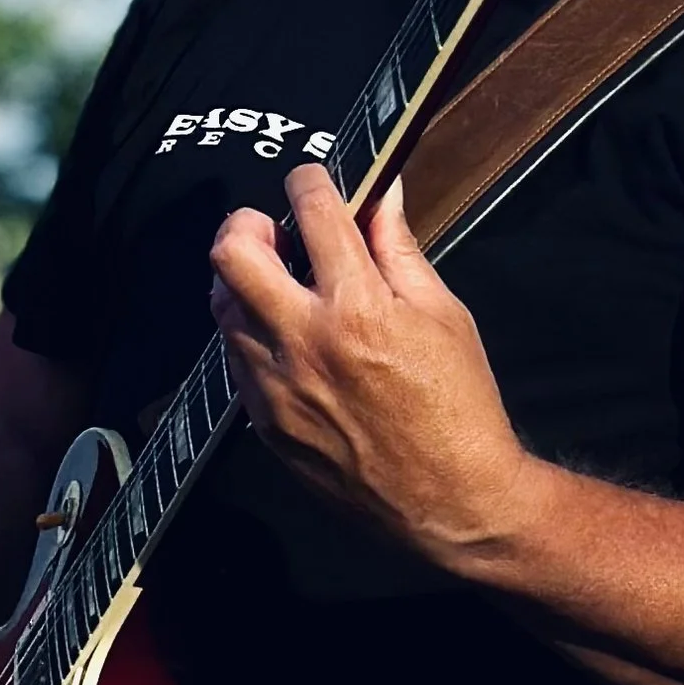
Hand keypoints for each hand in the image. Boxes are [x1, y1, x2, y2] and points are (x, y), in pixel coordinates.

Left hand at [207, 161, 536, 561]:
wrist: (454, 502)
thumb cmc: (460, 408)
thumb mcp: (444, 315)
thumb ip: (399, 251)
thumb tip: (379, 196)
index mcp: (357, 306)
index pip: (311, 210)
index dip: (309, 181)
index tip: (313, 184)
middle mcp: (304, 342)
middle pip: (232, 253)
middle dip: (247, 223)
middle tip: (274, 232)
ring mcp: (277, 387)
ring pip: (223, 308)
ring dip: (246, 284)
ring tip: (281, 288)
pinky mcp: (266, 424)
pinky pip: (237, 362)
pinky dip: (254, 338)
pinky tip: (288, 344)